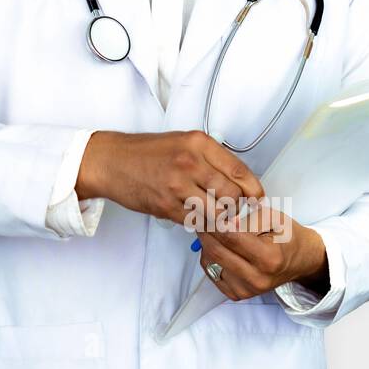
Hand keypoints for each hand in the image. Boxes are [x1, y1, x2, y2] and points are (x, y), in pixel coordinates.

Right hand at [78, 130, 264, 227]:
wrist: (111, 162)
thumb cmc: (146, 153)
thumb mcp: (182, 143)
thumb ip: (209, 159)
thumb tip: (238, 183)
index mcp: (198, 143)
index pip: (239, 171)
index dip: (253, 190)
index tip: (256, 199)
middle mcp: (190, 162)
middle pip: (232, 195)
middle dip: (237, 209)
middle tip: (235, 212)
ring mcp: (177, 185)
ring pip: (217, 214)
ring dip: (221, 221)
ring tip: (218, 219)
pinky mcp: (166, 205)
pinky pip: (196, 223)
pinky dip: (202, 226)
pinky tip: (199, 220)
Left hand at [195, 199, 327, 300]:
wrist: (300, 260)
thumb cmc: (287, 235)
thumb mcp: (272, 217)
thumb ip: (245, 218)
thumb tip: (219, 221)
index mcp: (269, 258)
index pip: (230, 237)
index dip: (214, 221)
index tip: (206, 209)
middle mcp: (257, 278)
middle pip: (216, 251)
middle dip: (204, 231)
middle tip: (201, 217)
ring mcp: (247, 290)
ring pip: (209, 262)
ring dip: (206, 244)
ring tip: (213, 231)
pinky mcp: (238, 294)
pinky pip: (211, 273)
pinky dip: (210, 257)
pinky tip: (220, 247)